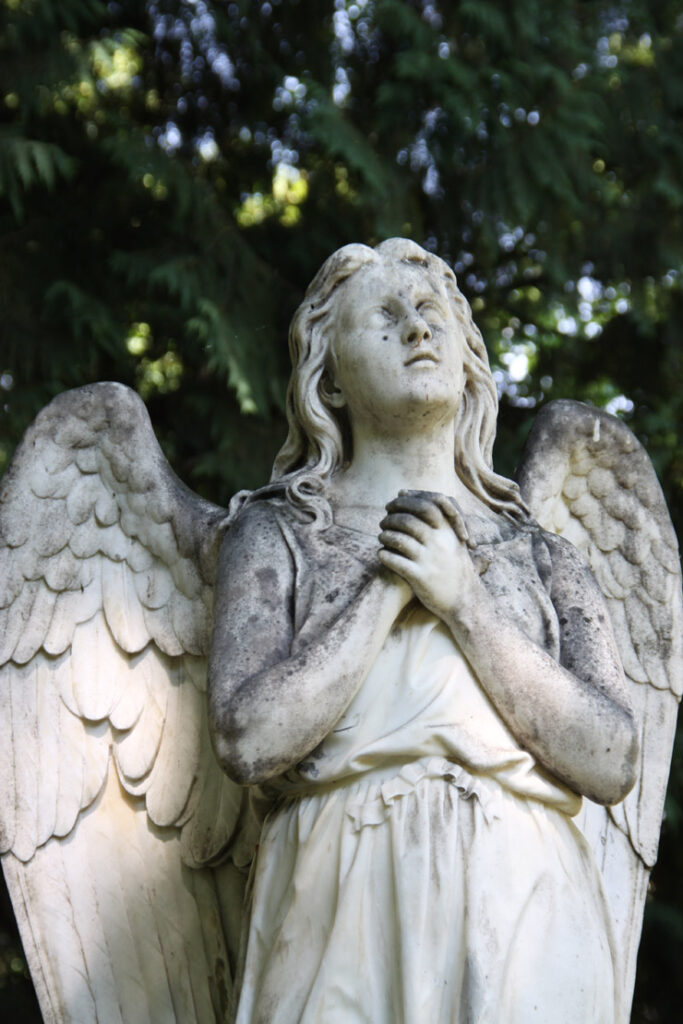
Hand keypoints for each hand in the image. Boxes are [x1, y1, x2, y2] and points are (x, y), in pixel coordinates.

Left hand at [377, 490, 480, 619]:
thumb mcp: (453, 539)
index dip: (403, 503)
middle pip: (408, 520)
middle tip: (383, 522)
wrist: (465, 600)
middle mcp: (440, 542)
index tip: (392, 506)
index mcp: (449, 530)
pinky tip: (381, 554)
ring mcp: (430, 559)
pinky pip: (395, 561)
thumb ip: (435, 518)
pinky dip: (384, 555)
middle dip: (390, 519)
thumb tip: (405, 493)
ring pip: (398, 539)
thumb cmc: (454, 567)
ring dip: (385, 536)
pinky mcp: (420, 577)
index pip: (424, 505)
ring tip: (381, 536)